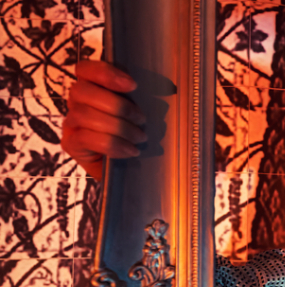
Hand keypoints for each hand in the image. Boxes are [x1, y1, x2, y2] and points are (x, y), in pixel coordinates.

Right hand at [62, 60, 145, 179]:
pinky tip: (130, 151)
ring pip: (85, 115)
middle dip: (117, 105)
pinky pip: (85, 138)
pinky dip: (112, 144)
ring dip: (118, 127)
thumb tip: (165, 89)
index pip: (85, 70)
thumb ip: (139, 98)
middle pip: (81, 91)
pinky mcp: (71, 144)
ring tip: (140, 138)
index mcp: (92, 88)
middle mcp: (77, 102)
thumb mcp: (138, 113)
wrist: (128, 170)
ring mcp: (70, 123)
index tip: (133, 85)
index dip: (105, 73)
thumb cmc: (135, 135)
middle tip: (142, 119)